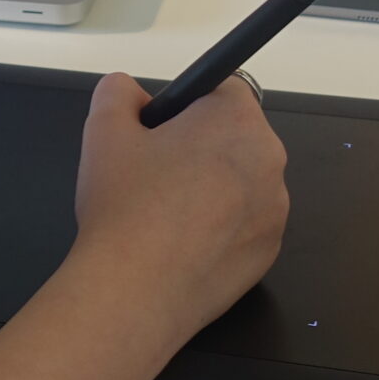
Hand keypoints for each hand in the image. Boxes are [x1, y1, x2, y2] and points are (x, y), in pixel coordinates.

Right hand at [65, 73, 290, 341]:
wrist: (135, 292)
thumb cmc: (125, 206)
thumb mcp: (103, 130)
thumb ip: (117, 92)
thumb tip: (130, 94)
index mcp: (236, 120)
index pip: (224, 88)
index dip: (188, 103)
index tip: (160, 128)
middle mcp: (269, 160)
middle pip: (236, 137)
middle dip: (201, 146)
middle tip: (155, 171)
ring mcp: (275, 211)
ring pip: (241, 183)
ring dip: (212, 187)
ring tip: (163, 213)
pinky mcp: (268, 252)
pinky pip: (245, 224)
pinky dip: (219, 228)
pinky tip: (180, 244)